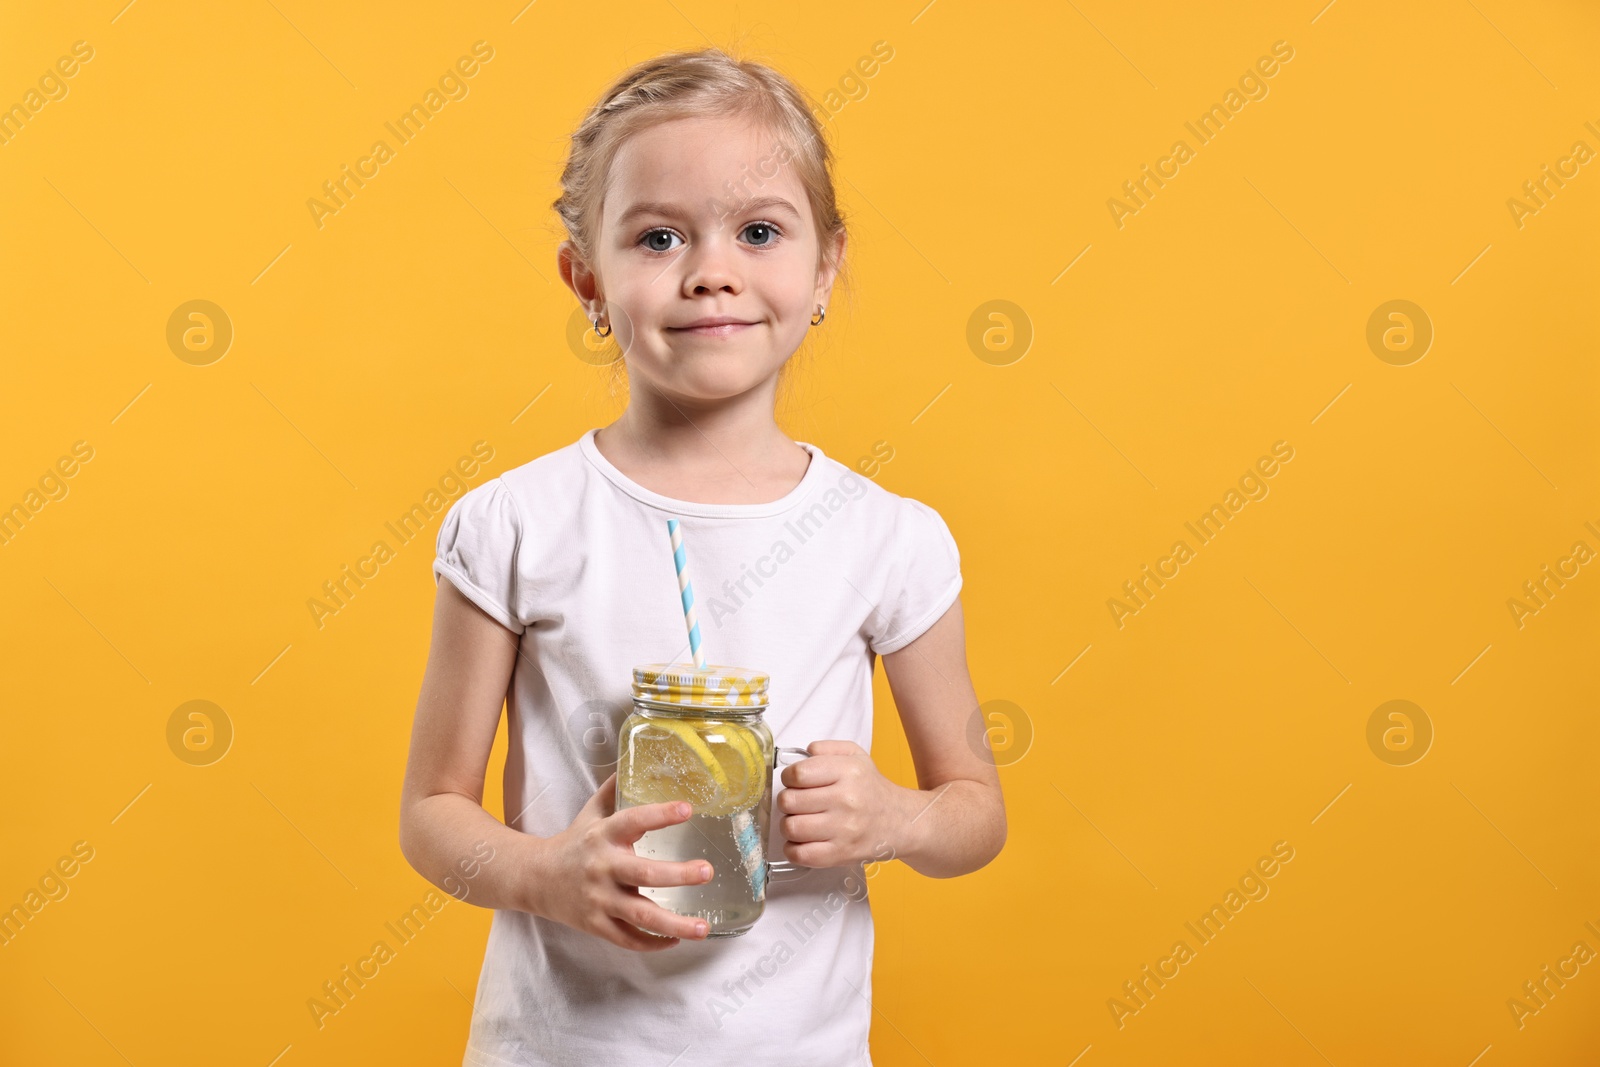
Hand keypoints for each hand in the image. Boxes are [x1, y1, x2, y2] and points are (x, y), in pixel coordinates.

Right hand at [529, 771, 714, 950]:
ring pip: (640, 916)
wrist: (534, 879)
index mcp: (603, 835)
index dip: (660, 814)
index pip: (633, 820)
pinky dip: (653, 942)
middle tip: (707, 871)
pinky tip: (677, 939)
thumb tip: (632, 761)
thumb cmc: (572, 843)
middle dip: (678, 875)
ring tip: (704, 927)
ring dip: (674, 924)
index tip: (687, 808)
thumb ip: (612, 791)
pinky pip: (628, 938)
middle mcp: (603, 867)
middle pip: (643, 875)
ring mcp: (599, 900)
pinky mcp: (596, 924)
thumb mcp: (589, 813)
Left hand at [776, 740, 902, 868]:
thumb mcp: (856, 756)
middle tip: (797, 803)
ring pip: (791, 827)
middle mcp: (846, 800)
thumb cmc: (872, 790)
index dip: (788, 778)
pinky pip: (800, 854)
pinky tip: (802, 841)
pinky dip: (793, 849)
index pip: (798, 774)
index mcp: (848, 772)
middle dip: (787, 801)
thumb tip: (803, 754)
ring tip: (800, 821)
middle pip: (789, 801)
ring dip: (789, 825)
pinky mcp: (841, 854)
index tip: (793, 782)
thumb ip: (826, 748)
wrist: (900, 821)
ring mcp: (844, 829)